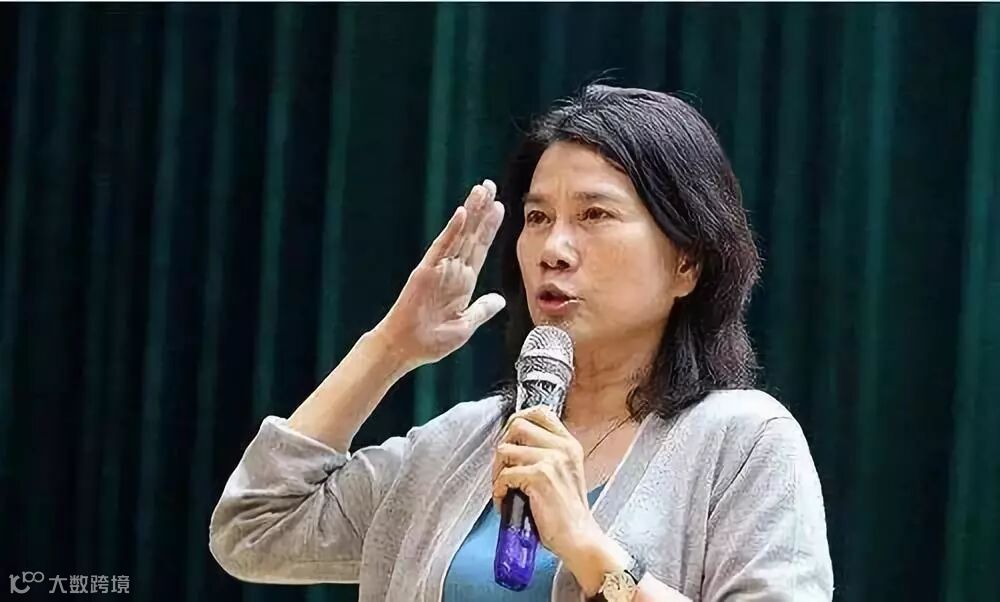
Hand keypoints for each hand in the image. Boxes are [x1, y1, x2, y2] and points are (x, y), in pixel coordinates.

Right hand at [375, 180, 505, 370]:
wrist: (406, 348)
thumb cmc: (431, 341)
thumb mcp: (465, 325)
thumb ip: (482, 310)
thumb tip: (499, 300)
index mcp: (463, 283)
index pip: (479, 248)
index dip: (490, 228)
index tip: (500, 207)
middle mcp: (453, 271)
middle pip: (471, 235)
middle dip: (482, 211)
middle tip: (490, 186)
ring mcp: (439, 269)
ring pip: (459, 235)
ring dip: (471, 212)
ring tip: (481, 190)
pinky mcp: (426, 271)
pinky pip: (442, 248)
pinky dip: (452, 231)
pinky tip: (462, 214)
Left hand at [491, 405, 607, 566]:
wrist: (579, 538)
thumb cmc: (566, 513)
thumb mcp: (563, 472)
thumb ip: (546, 454)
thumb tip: (513, 444)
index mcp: (569, 444)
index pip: (540, 412)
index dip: (518, 420)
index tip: (510, 439)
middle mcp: (562, 447)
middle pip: (517, 425)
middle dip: (502, 446)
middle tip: (502, 469)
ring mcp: (551, 460)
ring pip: (505, 449)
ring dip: (497, 471)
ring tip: (504, 489)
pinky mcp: (539, 477)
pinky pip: (504, 475)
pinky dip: (498, 490)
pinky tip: (505, 502)